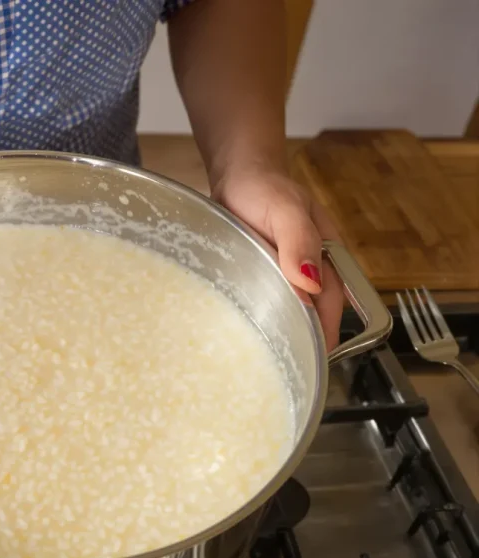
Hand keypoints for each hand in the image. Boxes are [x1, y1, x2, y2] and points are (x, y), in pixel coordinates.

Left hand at [213, 169, 342, 349]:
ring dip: (282, 332)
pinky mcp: (260, 273)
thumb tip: (311, 284)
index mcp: (324, 257)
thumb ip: (298, 242)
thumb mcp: (284, 210)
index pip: (331, 304)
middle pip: (312, 313)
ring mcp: (283, 272)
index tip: (312, 362)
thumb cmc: (263, 187)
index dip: (324, 333)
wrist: (237, 173)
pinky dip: (260, 317)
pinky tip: (248, 333)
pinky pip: (263, 299)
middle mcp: (308, 269)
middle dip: (304, 341)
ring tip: (268, 363)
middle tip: (287, 372)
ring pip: (288, 309)